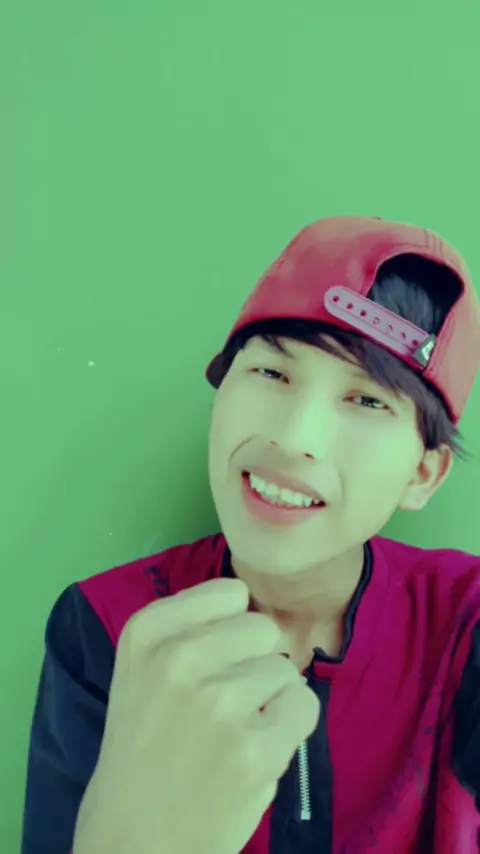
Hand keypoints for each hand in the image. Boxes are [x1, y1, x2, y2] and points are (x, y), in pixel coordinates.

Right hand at [73, 578, 319, 853]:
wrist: (132, 836)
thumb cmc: (143, 747)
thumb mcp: (143, 670)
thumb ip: (193, 630)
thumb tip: (264, 614)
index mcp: (147, 633)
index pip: (231, 593)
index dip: (231, 629)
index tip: (210, 661)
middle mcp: (179, 657)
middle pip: (262, 628)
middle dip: (253, 662)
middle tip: (223, 703)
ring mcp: (219, 702)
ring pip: (285, 668)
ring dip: (270, 699)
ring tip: (233, 733)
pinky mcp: (254, 748)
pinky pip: (305, 704)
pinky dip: (290, 726)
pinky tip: (256, 750)